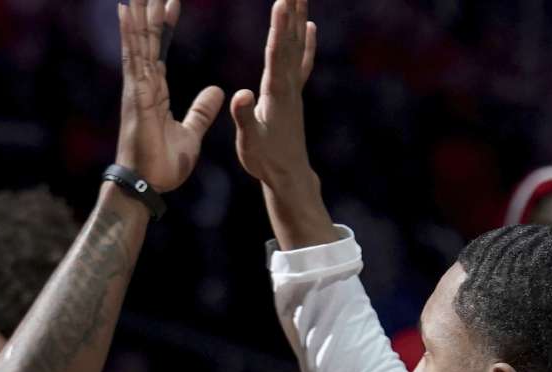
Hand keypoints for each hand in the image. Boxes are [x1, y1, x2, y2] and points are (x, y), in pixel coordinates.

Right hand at [116, 0, 222, 191]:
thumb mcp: (191, 133)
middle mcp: (142, 85)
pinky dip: (130, 34)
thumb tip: (217, 91)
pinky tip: (126, 10)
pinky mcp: (136, 96)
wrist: (148, 188)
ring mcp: (136, 89)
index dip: (164, 26)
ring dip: (138, 14)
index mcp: (154, 92)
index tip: (172, 2)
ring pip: (138, 42)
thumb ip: (201, 111)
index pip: (159, 50)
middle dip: (149, 11)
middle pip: (146, 39)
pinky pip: (134, 59)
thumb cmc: (163, 165)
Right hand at [231, 0, 317, 186]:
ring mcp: (293, 89)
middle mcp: (288, 86)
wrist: (288, 175)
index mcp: (276, 93)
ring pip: (297, 46)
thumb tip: (241, 94)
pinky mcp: (293, 94)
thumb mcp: (250, 141)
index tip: (282, 2)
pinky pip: (301, 61)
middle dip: (291, 12)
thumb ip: (245, 117)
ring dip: (299, 19)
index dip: (278, 27)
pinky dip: (306, 42)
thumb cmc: (265, 160)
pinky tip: (310, 27)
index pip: (277, 54)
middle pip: (290, 41)